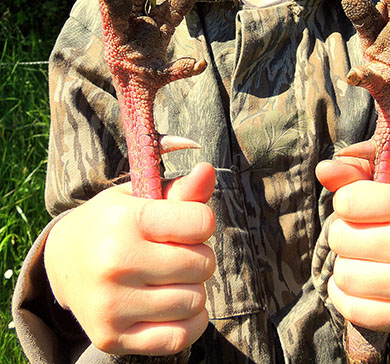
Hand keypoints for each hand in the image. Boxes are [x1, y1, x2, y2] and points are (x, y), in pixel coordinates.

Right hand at [44, 162, 215, 354]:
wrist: (62, 260)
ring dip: (193, 288)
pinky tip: (175, 304)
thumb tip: (208, 170)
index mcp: (124, 221)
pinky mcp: (111, 338)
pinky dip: (190, 321)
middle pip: (201, 264)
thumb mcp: (140, 196)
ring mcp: (111, 305)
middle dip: (199, 255)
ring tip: (172, 276)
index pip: (200, 222)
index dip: (202, 221)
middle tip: (177, 250)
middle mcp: (115, 263)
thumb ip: (180, 189)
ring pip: (194, 301)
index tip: (188, 221)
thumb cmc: (113, 221)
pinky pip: (179, 338)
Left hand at [316, 156, 389, 333]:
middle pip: (342, 240)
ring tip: (364, 257)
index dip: (344, 201)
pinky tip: (361, 282)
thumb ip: (351, 170)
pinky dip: (346, 295)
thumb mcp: (384, 180)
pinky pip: (353, 310)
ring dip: (345, 265)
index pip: (348, 202)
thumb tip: (323, 170)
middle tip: (360, 233)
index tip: (359, 205)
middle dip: (342, 234)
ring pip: (345, 276)